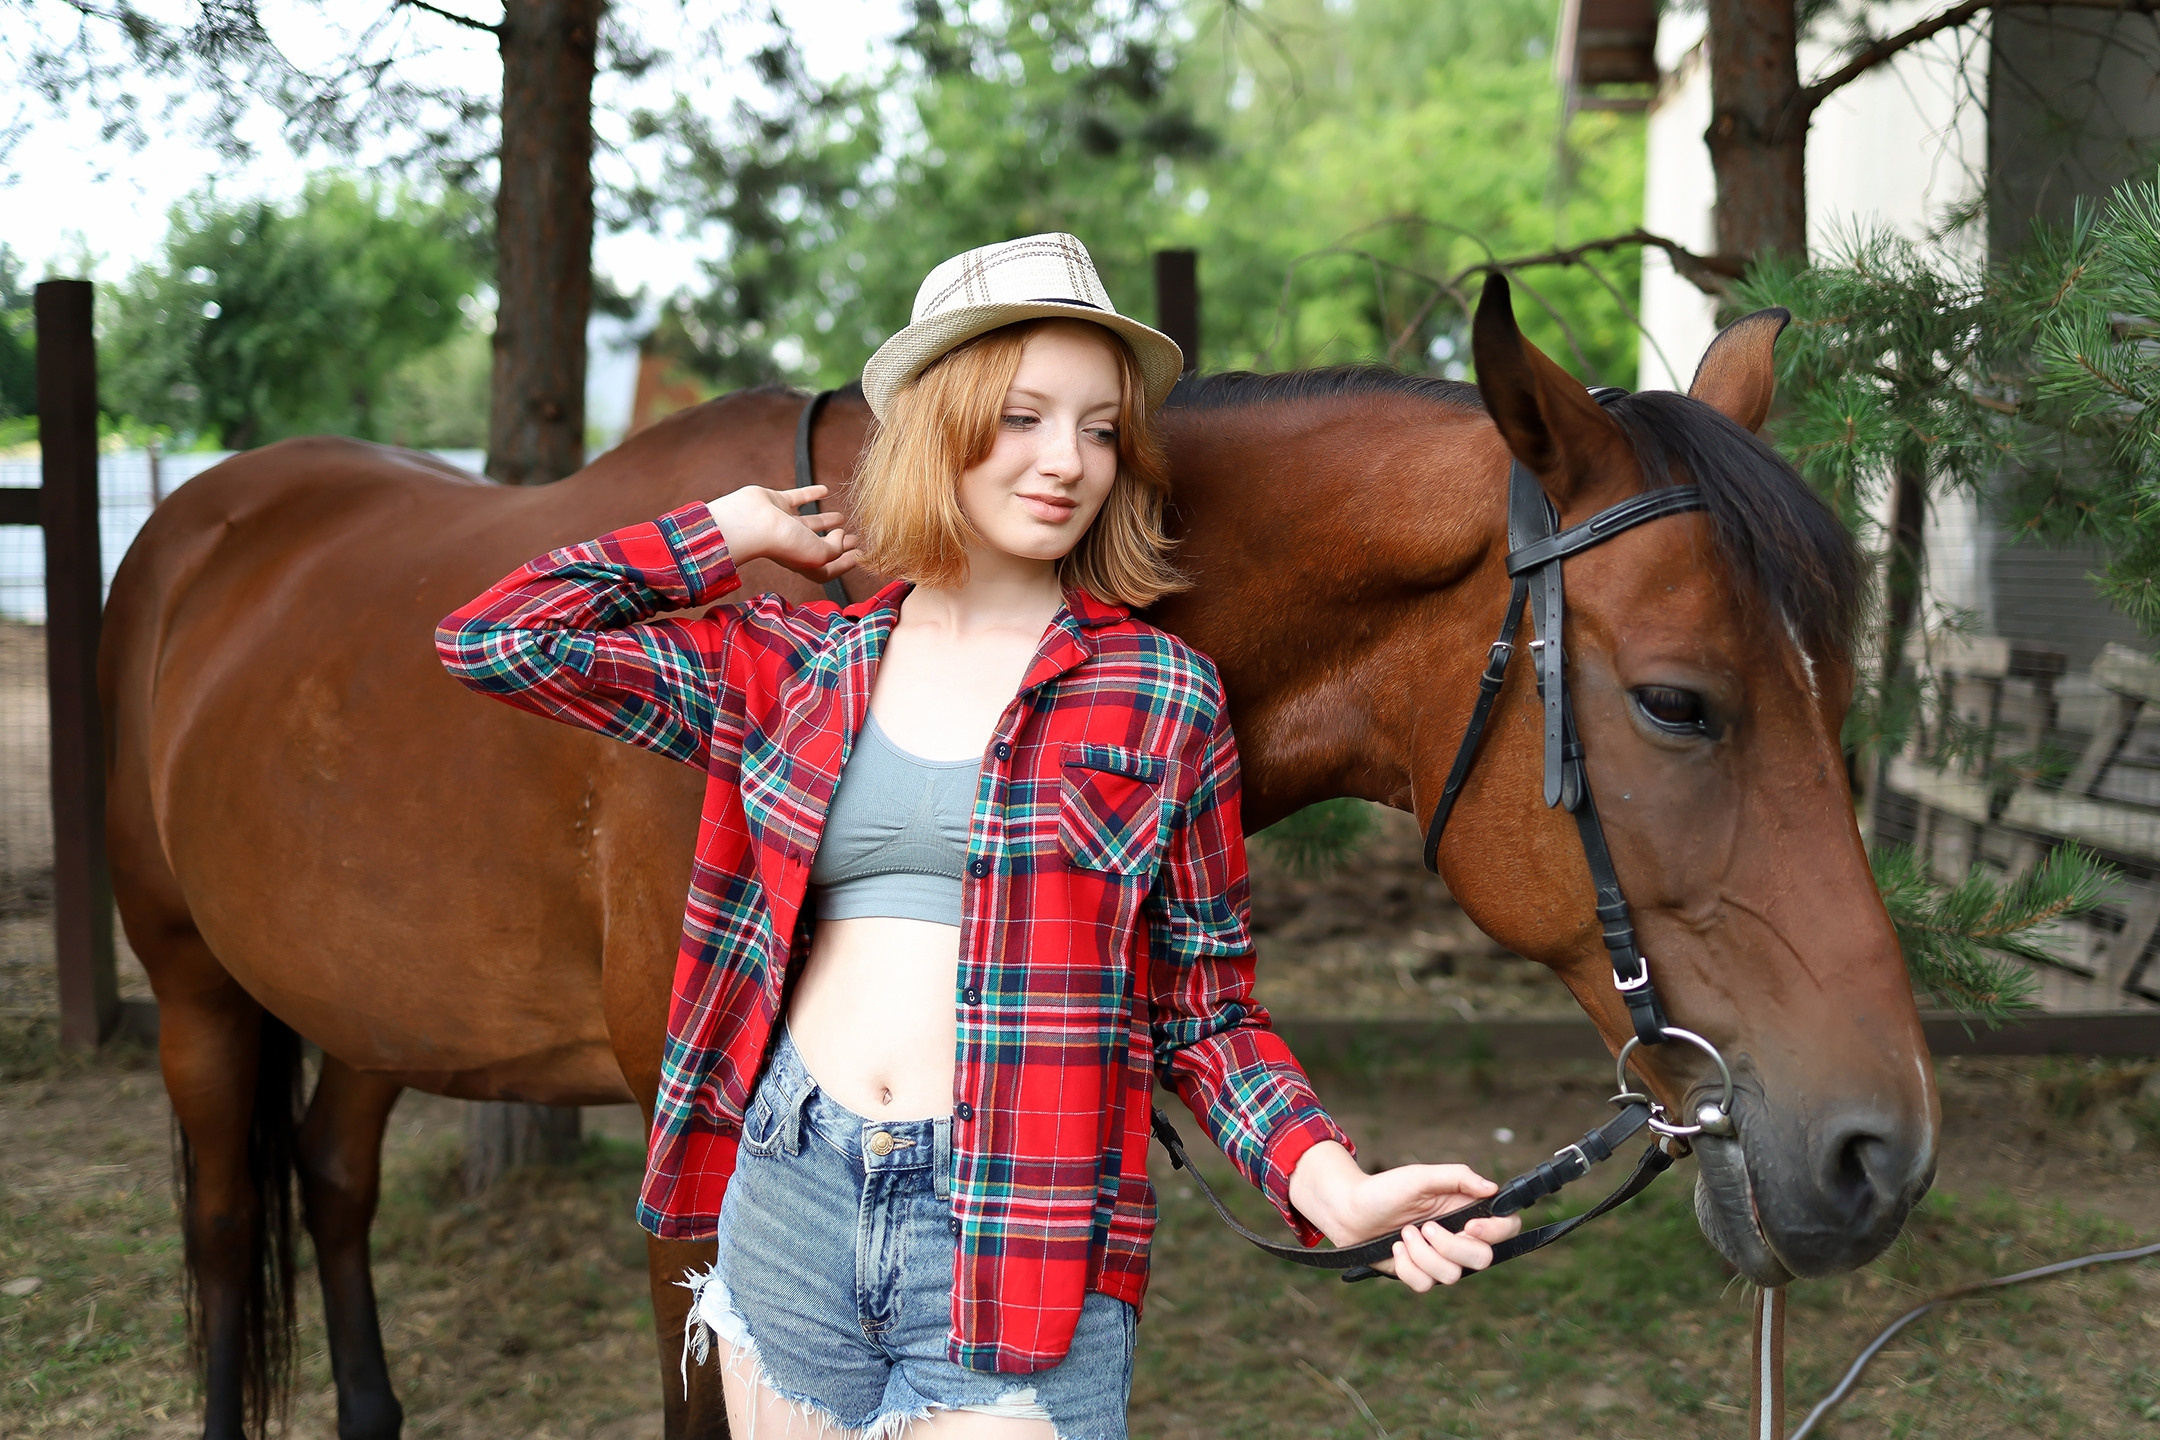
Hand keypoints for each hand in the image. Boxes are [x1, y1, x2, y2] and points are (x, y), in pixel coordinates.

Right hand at [707, 485, 860, 583]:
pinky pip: (799, 497)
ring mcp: (784, 523)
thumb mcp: (819, 554)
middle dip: (838, 543)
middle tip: (854, 538)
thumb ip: (836, 547)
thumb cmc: (782, 543)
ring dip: (826, 521)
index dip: (844, 564)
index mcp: (802, 561)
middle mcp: (793, 544)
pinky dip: (812, 494)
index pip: (826, 568)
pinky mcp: (778, 502)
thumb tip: (841, 534)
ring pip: (810, 522)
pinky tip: (825, 490)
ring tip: (842, 517)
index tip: (859, 555)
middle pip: (820, 546)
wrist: (750, 521)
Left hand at [1287, 1141, 1521, 1292]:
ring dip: (1423, 1253)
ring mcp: (1439, 1259)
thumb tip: (1491, 1188)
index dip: (1497, 1232)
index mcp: (1466, 1211)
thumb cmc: (1386, 1189)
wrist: (1349, 1210)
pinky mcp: (1419, 1274)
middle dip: (1452, 1247)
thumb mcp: (1421, 1176)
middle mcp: (1459, 1238)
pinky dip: (1407, 1266)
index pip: (1506, 1228)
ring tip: (1404, 1233)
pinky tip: (1395, 1249)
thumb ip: (1458, 1177)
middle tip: (1425, 1227)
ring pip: (1453, 1275)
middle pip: (1483, 1259)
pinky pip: (1425, 1285)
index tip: (1470, 1226)